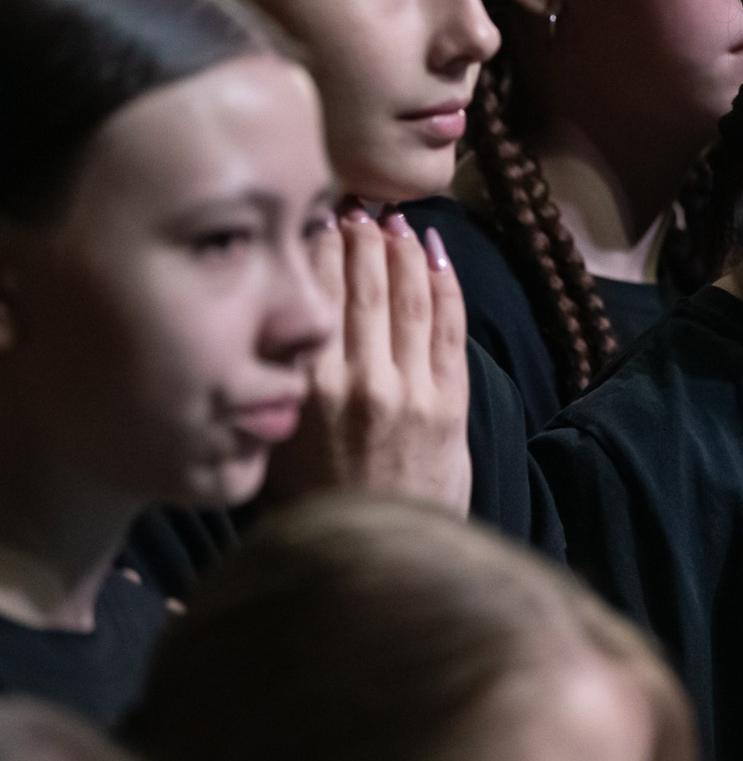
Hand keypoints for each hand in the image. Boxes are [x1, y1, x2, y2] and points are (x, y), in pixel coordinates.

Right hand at [262, 206, 470, 513]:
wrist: (377, 556)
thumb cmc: (319, 503)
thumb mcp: (277, 443)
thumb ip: (281, 384)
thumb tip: (275, 319)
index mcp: (301, 391)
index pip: (310, 299)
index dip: (316, 250)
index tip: (316, 217)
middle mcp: (353, 382)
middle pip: (359, 288)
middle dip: (359, 238)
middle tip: (356, 204)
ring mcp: (406, 390)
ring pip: (405, 299)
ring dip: (401, 252)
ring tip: (393, 220)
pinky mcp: (449, 404)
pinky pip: (448, 328)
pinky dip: (444, 284)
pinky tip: (437, 254)